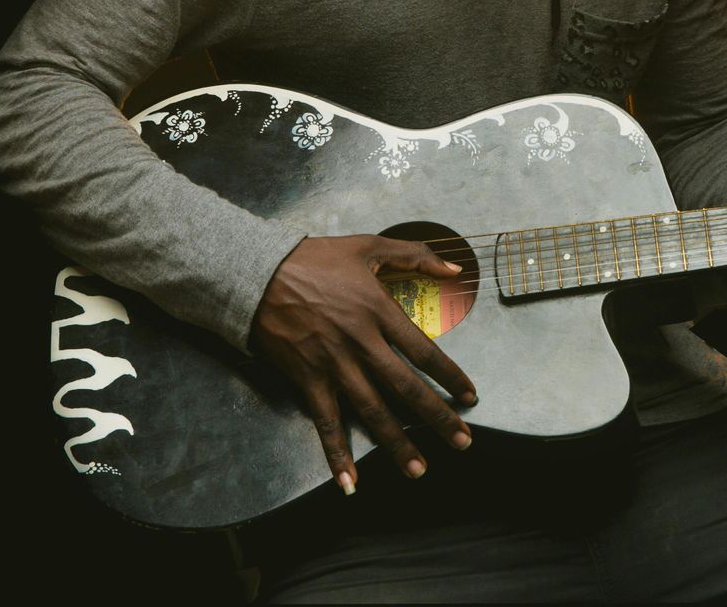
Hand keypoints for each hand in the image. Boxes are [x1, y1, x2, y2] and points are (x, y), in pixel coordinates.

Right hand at [249, 234, 477, 493]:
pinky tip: (349, 480)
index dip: (450, 376)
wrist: (257, 273)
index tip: (469, 395)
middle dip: (437, 418)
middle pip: (406, 388)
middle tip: (462, 442)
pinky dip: (336, 454)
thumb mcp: (369, 246)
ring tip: (419, 468)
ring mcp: (333, 365)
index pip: (424, 351)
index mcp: (378, 310)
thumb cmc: (314, 258)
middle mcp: (361, 343)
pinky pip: (326, 422)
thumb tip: (456, 267)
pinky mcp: (307, 379)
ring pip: (372, 412)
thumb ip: (415, 255)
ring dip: (397, 444)